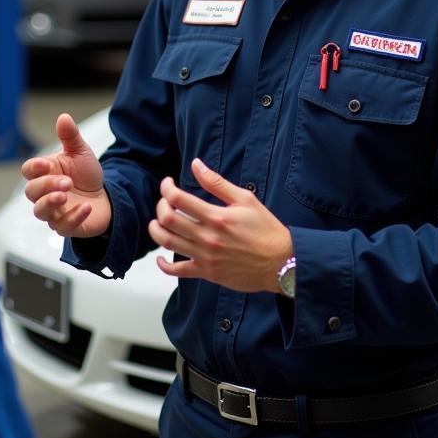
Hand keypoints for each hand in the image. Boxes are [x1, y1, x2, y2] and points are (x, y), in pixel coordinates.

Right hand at [21, 113, 111, 237]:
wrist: (105, 197)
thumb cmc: (85, 175)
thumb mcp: (81, 153)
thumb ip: (70, 137)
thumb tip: (63, 117)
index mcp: (45, 173)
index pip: (28, 171)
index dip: (33, 168)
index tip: (45, 165)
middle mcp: (44, 193)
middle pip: (31, 192)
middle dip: (46, 186)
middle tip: (66, 182)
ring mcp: (54, 211)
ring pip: (40, 212)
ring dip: (50, 203)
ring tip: (65, 195)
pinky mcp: (66, 226)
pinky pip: (62, 226)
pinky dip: (73, 217)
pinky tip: (86, 207)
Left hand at [148, 158, 292, 292]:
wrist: (281, 263)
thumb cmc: (266, 229)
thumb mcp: (245, 200)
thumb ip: (217, 182)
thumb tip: (196, 164)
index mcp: (216, 217)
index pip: (178, 199)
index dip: (167, 188)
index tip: (168, 183)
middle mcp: (207, 237)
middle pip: (167, 219)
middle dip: (160, 206)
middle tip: (165, 201)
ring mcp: (205, 257)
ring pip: (168, 243)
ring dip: (156, 230)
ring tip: (158, 222)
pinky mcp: (207, 273)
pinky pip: (178, 271)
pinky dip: (164, 265)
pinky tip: (161, 257)